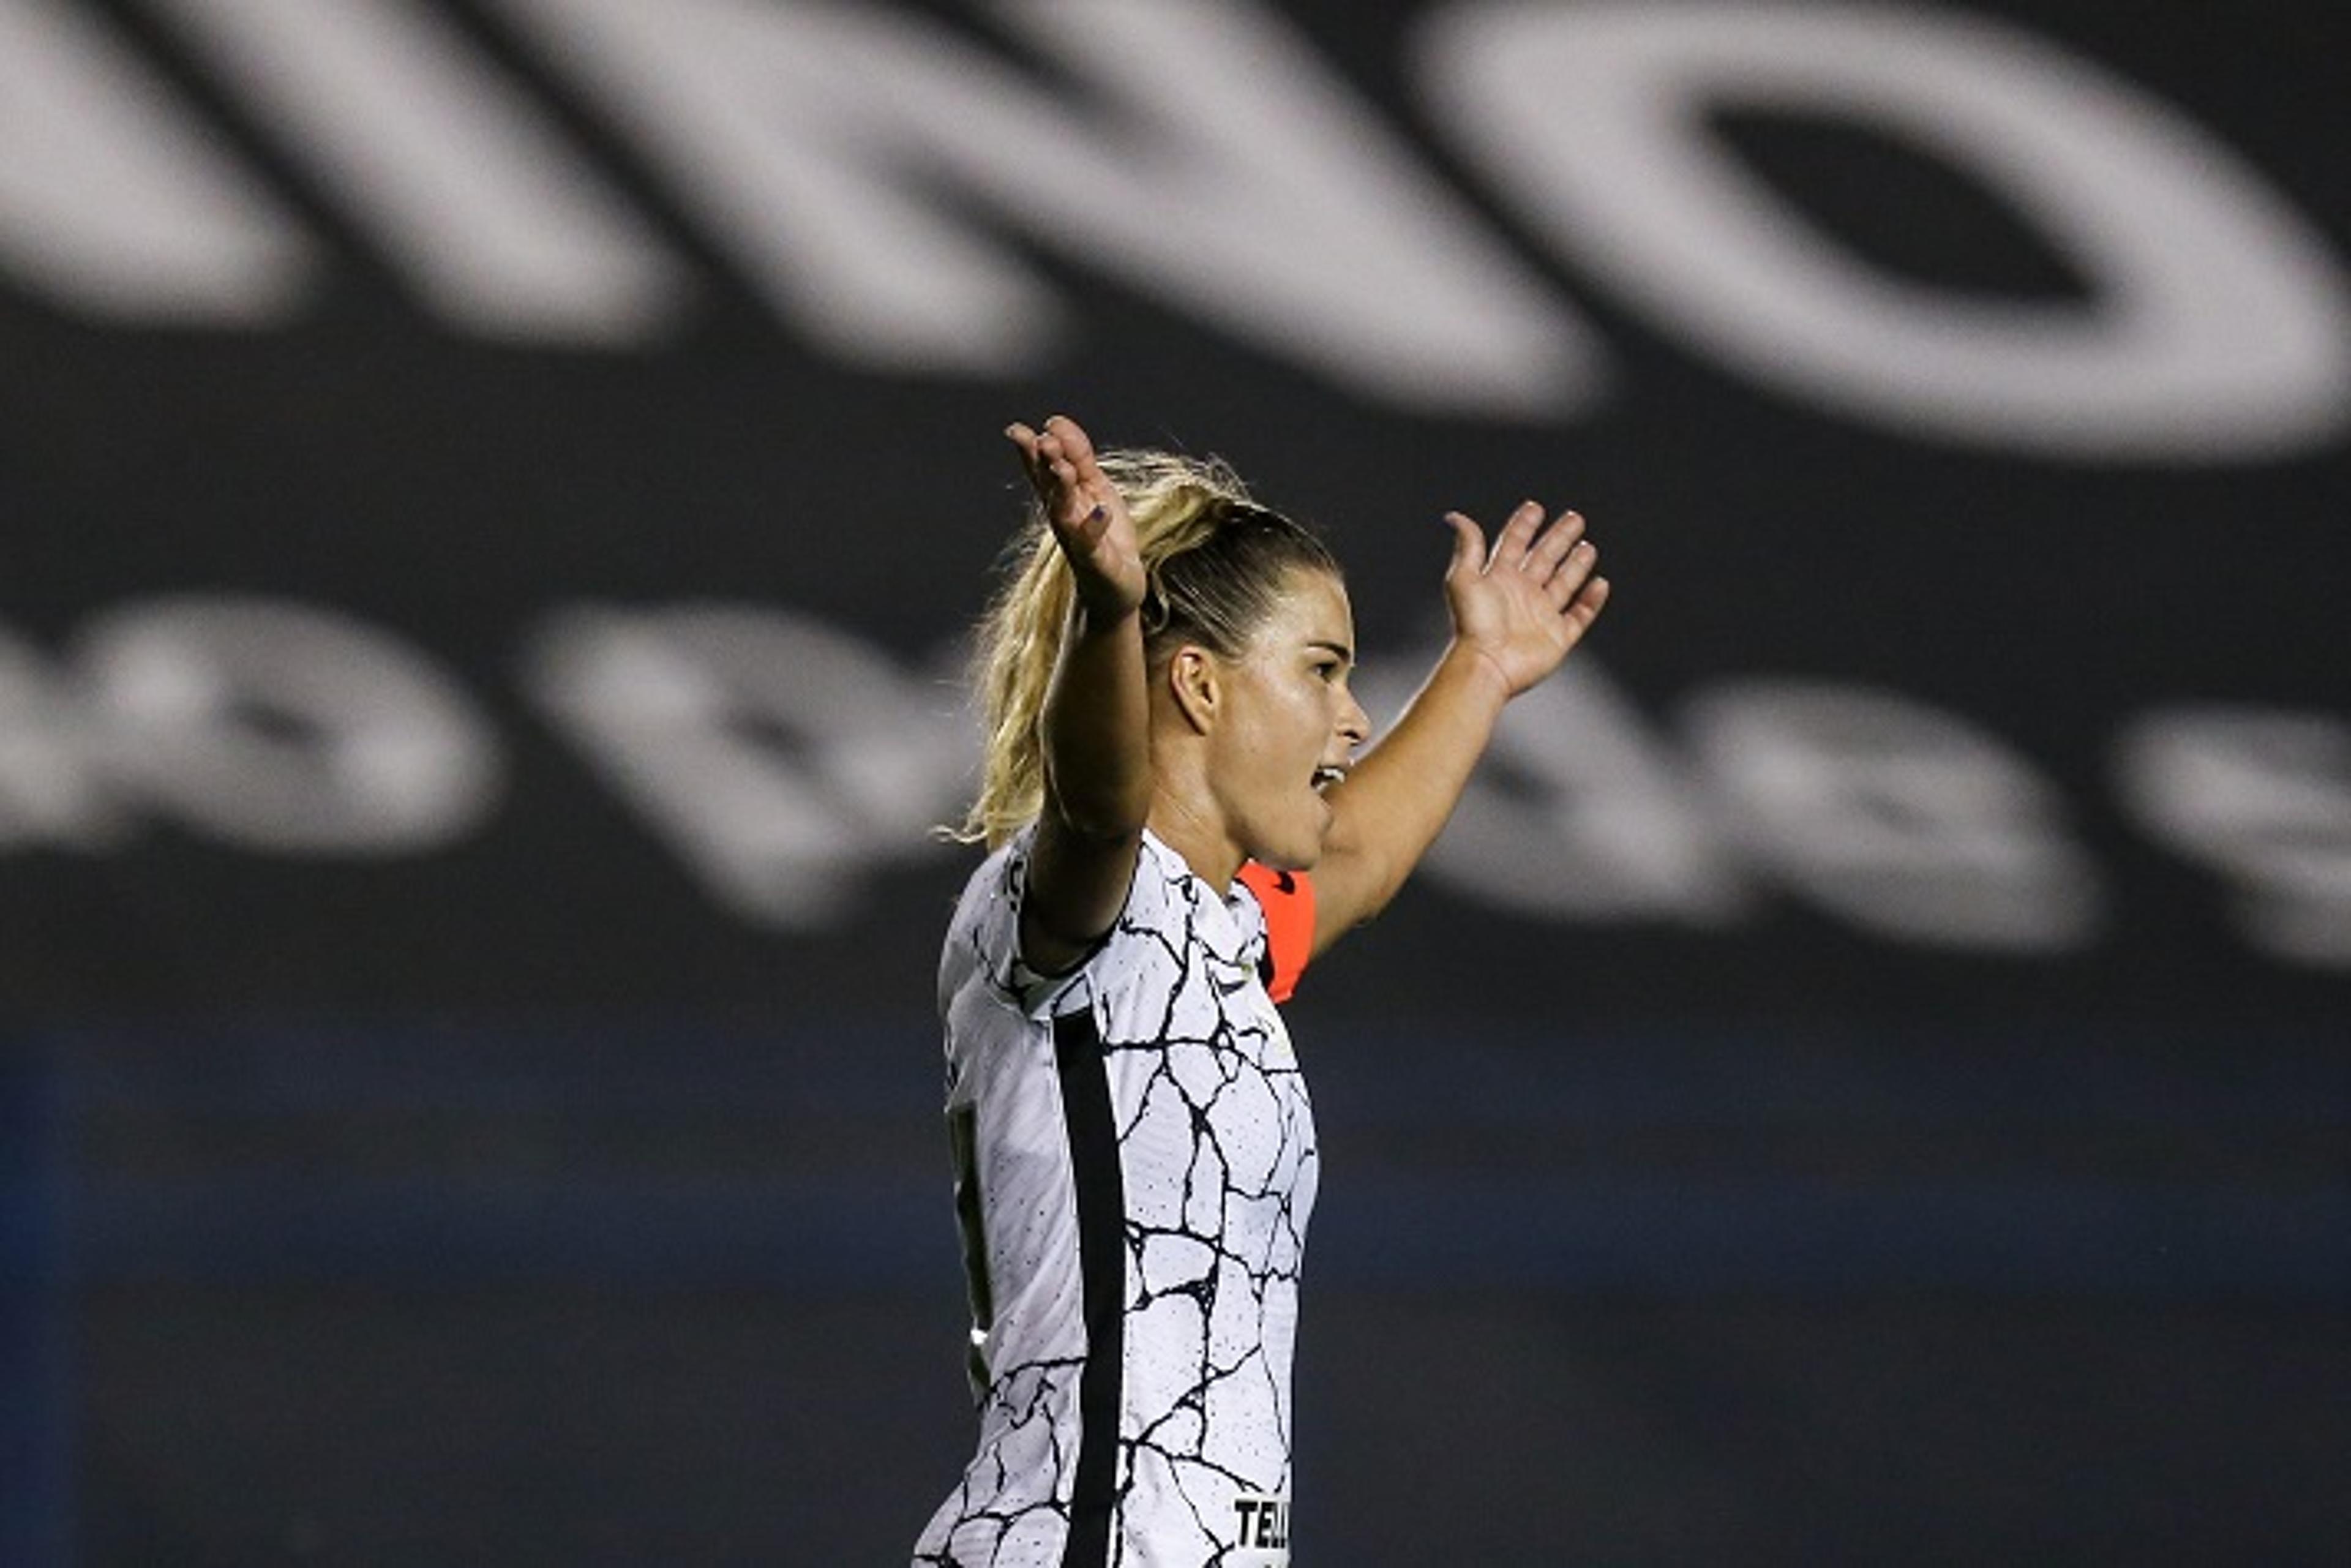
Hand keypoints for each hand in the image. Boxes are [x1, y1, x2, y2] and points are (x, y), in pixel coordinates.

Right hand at [1007, 415, 1145, 619]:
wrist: (1115, 588)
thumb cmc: (1102, 535)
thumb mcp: (1094, 487)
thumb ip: (1078, 456)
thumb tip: (1054, 422)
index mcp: (1062, 496)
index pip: (1041, 468)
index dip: (1031, 449)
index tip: (1021, 430)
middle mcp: (1062, 516)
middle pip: (1047, 486)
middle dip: (1043, 463)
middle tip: (1043, 440)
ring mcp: (1076, 538)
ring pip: (1063, 510)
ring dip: (1062, 489)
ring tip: (1064, 467)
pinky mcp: (1094, 560)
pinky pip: (1090, 544)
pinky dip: (1093, 527)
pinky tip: (1101, 512)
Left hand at [1441, 501, 1610, 696]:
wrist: (1486, 664)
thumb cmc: (1472, 624)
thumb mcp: (1463, 578)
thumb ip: (1467, 545)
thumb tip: (1455, 517)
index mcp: (1499, 578)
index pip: (1514, 544)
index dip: (1524, 526)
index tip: (1535, 507)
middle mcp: (1521, 594)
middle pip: (1544, 559)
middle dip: (1558, 538)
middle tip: (1574, 518)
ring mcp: (1540, 615)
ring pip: (1563, 584)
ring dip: (1576, 565)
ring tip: (1587, 547)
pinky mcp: (1556, 637)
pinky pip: (1579, 616)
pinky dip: (1591, 600)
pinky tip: (1599, 583)